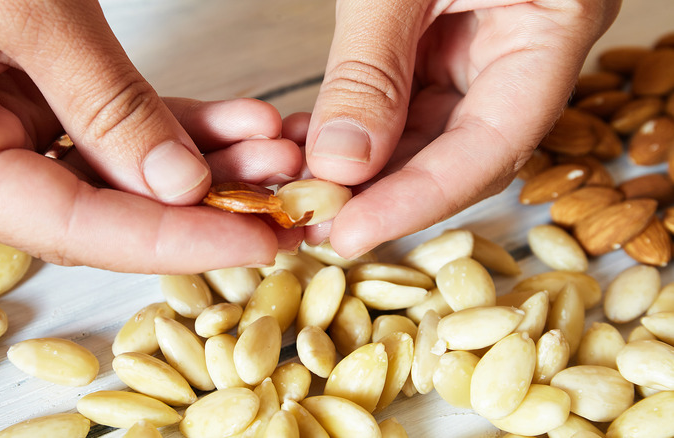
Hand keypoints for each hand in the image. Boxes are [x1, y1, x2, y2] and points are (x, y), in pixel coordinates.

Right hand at [0, 0, 301, 272]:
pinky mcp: (43, 96)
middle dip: (206, 206)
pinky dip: (185, 125)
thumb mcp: (23, 7)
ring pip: (125, 171)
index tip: (252, 243)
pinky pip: (121, 126)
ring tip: (279, 153)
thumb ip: (100, 102)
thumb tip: (180, 184)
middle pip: (106, 209)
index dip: (169, 244)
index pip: (70, 228)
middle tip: (286, 200)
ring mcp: (9, 124)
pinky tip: (244, 121)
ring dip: (210, 165)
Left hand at [303, 0, 620, 257]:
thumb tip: (339, 165)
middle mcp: (523, 52)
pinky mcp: (446, 43)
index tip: (349, 234)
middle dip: (382, 194)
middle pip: (457, 153)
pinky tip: (310, 149)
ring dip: (362, 169)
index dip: (419, 201)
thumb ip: (371, 67)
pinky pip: (404, 102)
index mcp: (552, 26)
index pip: (491, 145)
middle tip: (309, 222)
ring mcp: (484, 50)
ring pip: (425, 135)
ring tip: (298, 191)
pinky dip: (356, 130)